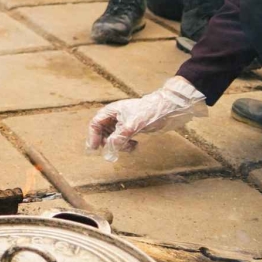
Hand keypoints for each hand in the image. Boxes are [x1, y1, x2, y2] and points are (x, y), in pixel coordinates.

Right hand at [86, 76, 205, 161]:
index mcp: (112, 111)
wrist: (168, 110)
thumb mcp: (131, 126)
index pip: (95, 123)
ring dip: (118, 145)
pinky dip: (126, 145)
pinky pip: (122, 140)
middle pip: (102, 132)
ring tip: (129, 147)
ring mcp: (123, 123)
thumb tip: (108, 151)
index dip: (93, 136)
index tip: (94, 148)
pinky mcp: (131, 128)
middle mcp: (115, 116)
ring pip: (112, 137)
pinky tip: (135, 145)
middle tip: (114, 150)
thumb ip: (118, 138)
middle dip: (108, 142)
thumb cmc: (149, 112)